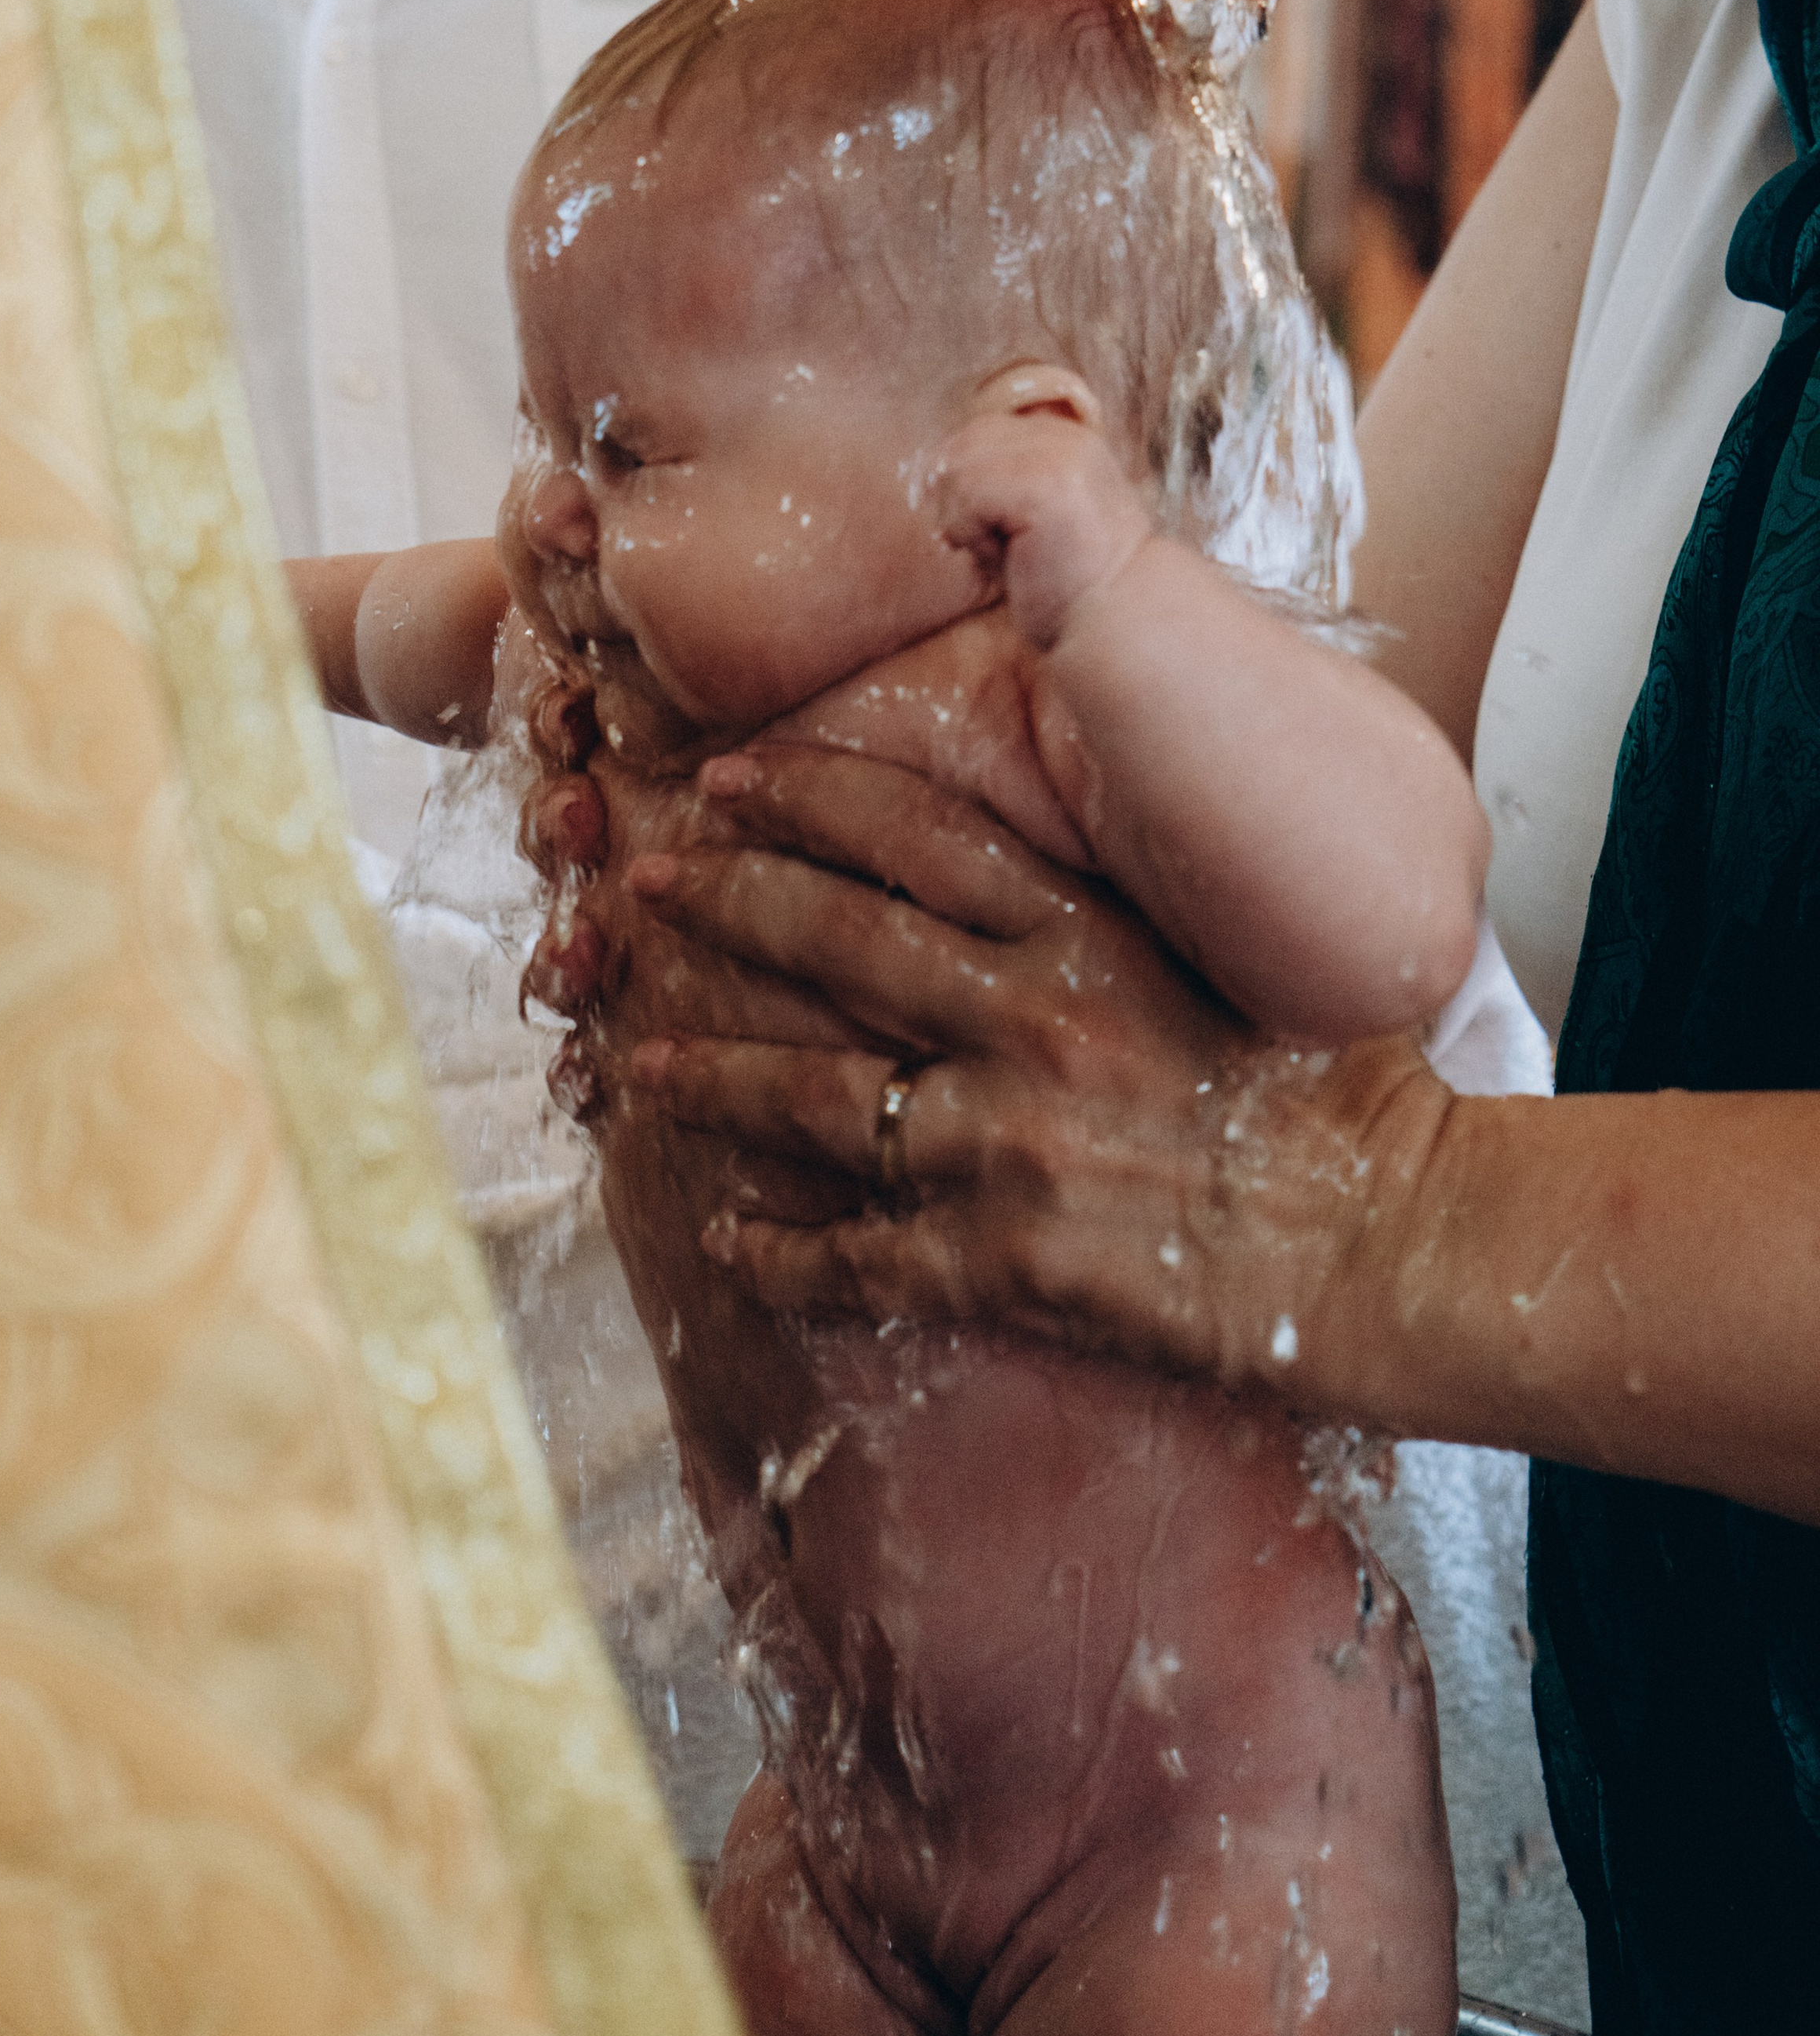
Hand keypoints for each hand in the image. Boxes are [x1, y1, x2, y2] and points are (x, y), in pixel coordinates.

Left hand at [623, 744, 1457, 1405]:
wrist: (1397, 1238)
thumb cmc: (1351, 1100)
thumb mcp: (1243, 966)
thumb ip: (1147, 919)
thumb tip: (1085, 873)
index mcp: (1091, 934)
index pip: (916, 837)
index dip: (810, 797)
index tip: (730, 776)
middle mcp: (1032, 1018)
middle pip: (836, 941)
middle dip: (724, 904)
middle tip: (638, 884)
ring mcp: (1009, 1141)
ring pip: (818, 1094)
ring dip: (717, 1076)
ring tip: (639, 1062)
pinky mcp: (1007, 1259)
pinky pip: (860, 1254)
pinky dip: (784, 1249)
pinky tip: (729, 1238)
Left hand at [934, 410, 1148, 648]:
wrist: (1122, 620)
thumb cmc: (1072, 585)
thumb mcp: (1036, 516)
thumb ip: (1000, 480)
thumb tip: (931, 474)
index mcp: (1061, 437)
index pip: (974, 436)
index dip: (968, 490)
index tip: (1005, 535)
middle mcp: (1060, 434)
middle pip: (958, 448)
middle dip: (961, 505)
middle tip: (1003, 547)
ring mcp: (1054, 454)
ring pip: (955, 471)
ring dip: (966, 525)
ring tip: (1012, 552)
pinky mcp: (1043, 482)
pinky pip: (965, 497)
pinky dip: (974, 537)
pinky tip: (1014, 557)